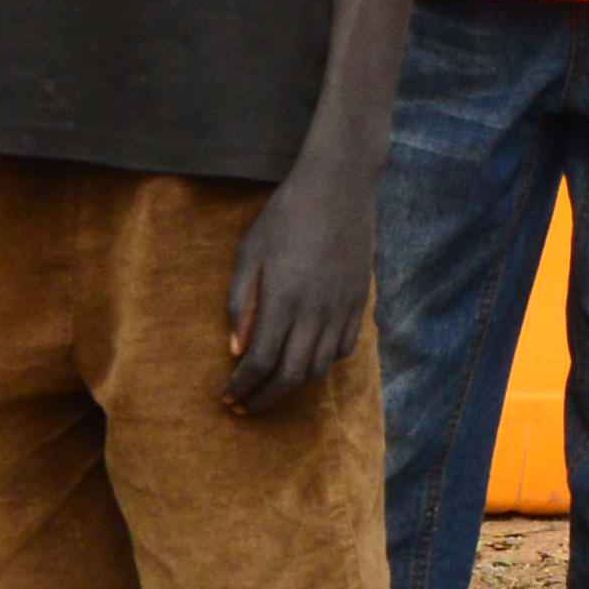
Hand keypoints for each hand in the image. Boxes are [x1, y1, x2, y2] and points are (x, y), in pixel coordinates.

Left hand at [225, 148, 376, 410]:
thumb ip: (241, 304)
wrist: (340, 184)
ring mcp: (343, 306)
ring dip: (294, 384)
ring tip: (273, 385)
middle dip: (265, 397)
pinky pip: (345, 347)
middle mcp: (317, 309)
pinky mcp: (360, 299)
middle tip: (246, 405)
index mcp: (284, 298)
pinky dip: (325, 363)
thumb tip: (236, 350)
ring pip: (321, 367)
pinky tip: (308, 359)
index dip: (241, 387)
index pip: (260, 362)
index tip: (227, 397)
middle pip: (291, 374)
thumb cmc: (286, 214)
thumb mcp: (250, 253)